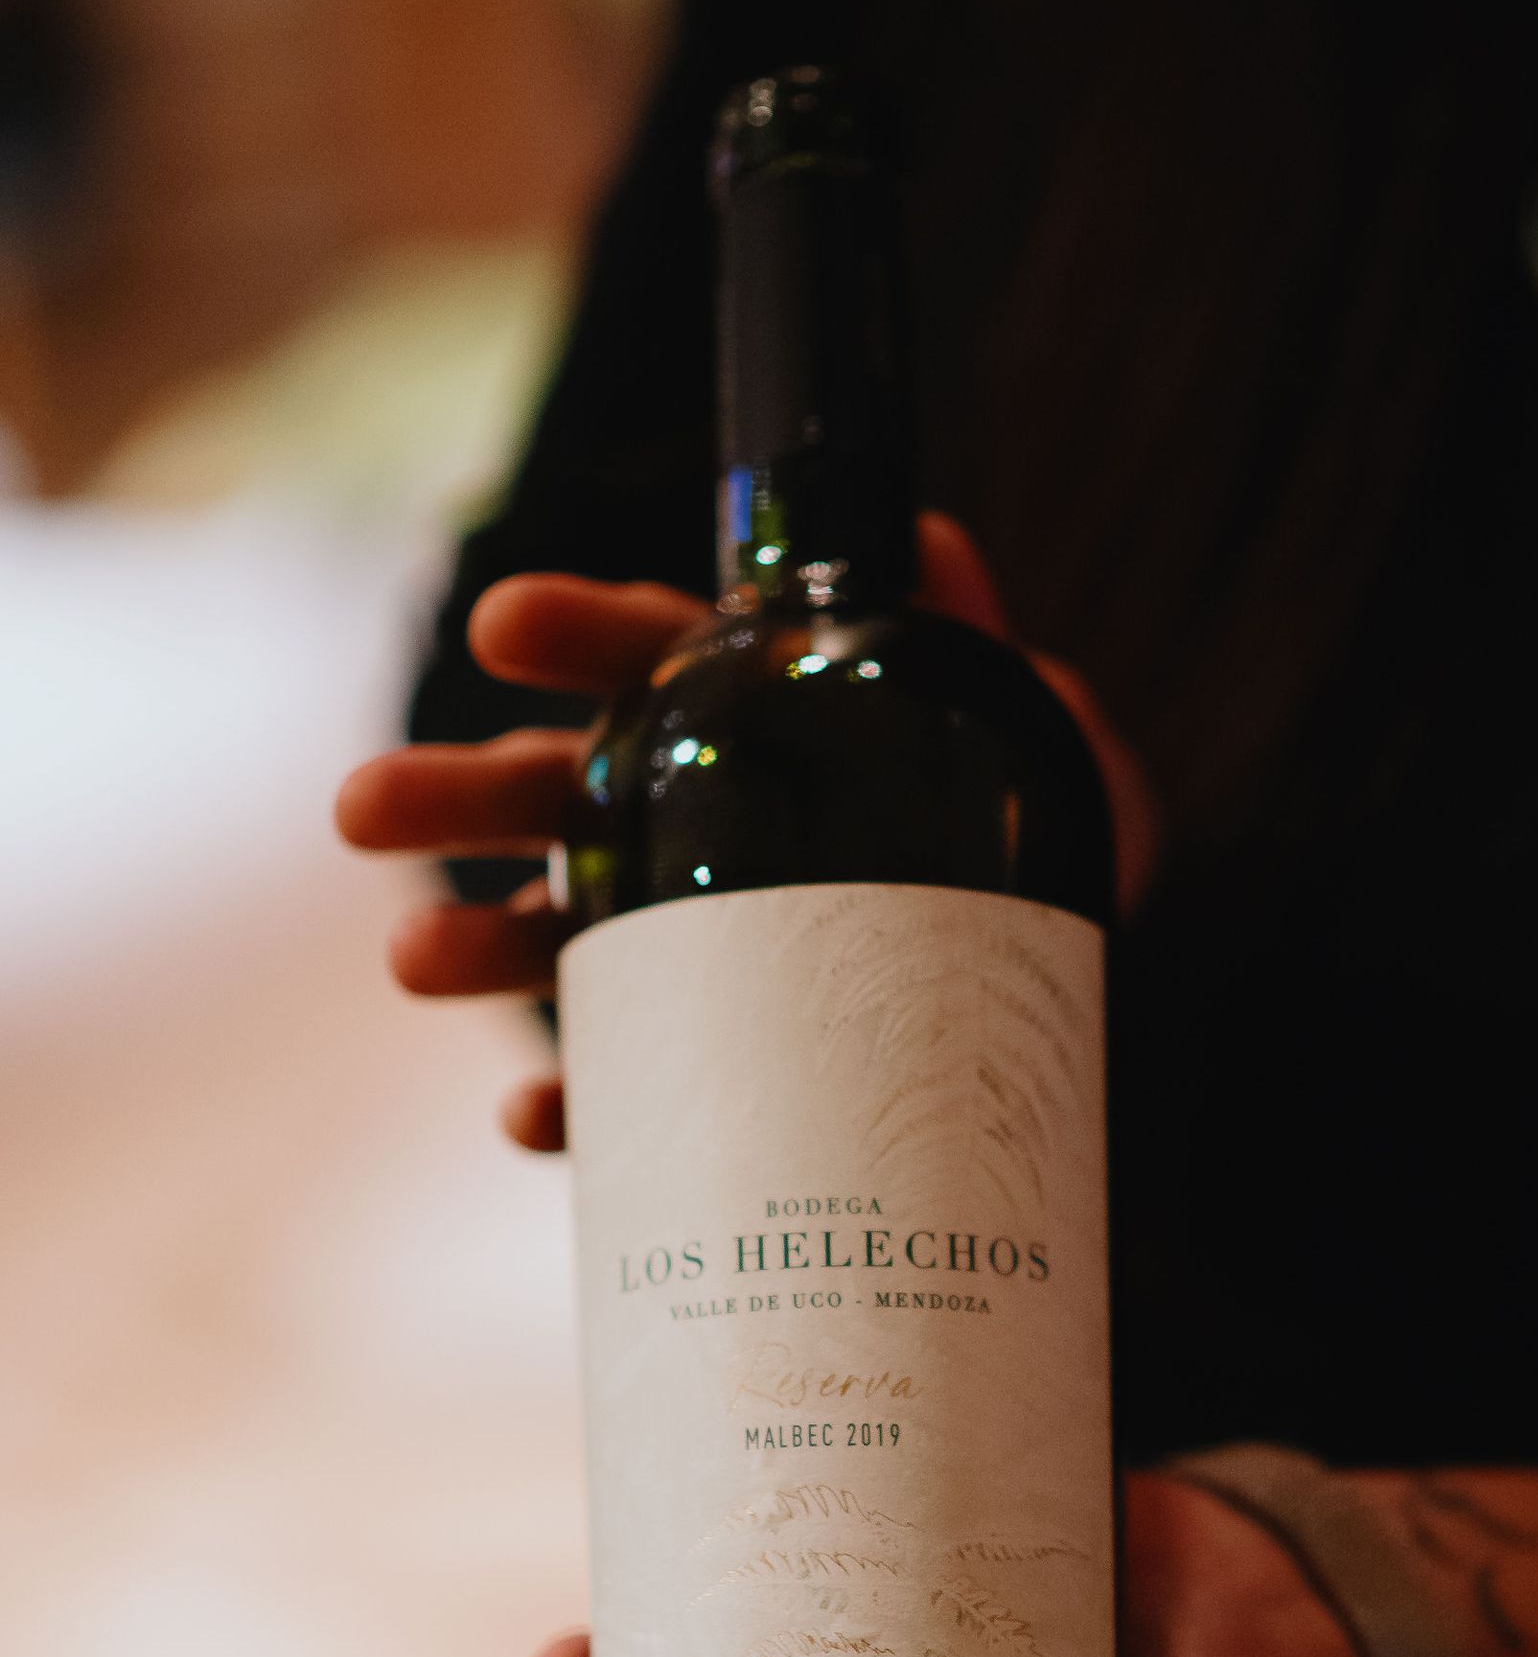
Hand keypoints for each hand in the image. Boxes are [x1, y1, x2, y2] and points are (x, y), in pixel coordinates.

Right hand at [335, 513, 1156, 1152]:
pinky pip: (626, 1083)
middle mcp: (685, 823)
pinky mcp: (704, 1057)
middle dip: (452, 796)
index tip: (498, 625)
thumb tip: (933, 541)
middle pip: (550, 794)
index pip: (644, 654)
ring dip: (474, 943)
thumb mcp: (1030, 737)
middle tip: (362, 807)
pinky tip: (537, 1115)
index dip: (570, 634)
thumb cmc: (1024, 843)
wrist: (1056, 995)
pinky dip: (575, 1104)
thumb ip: (976, 646)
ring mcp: (681, 944)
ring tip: (412, 961)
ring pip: (552, 935)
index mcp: (744, 718)